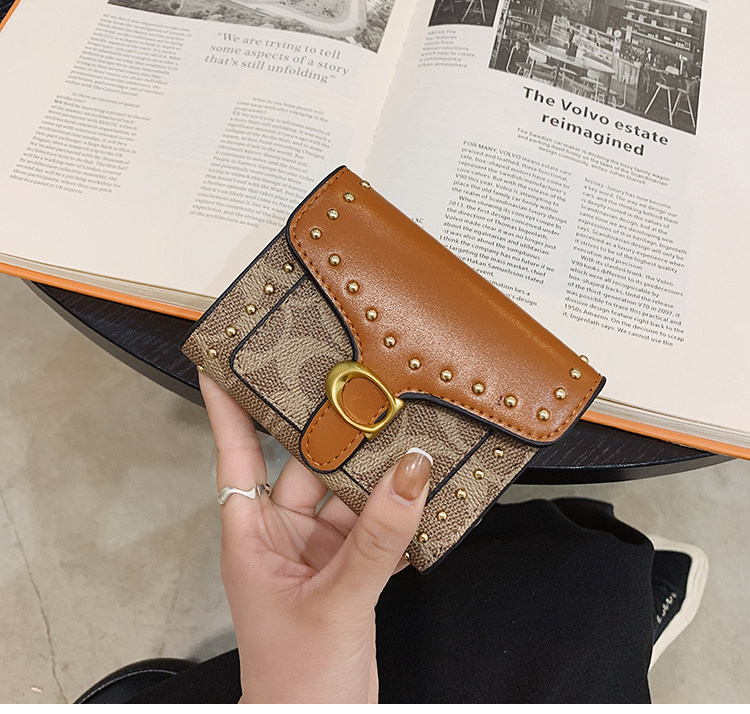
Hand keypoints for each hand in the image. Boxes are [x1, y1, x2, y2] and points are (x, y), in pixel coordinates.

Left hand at [200, 375, 431, 703]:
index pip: (235, 456)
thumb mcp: (336, 601)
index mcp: (252, 536)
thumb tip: (409, 475)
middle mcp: (282, 534)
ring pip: (345, 491)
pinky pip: (371, 521)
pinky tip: (416, 488)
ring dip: (373, 471)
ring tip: (402, 433)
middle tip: (357, 387)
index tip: (222, 364)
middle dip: (333, 432)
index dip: (227, 409)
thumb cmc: (296, 682)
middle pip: (305, 464)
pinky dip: (393, 508)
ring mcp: (317, 548)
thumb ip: (376, 538)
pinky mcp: (348, 565)